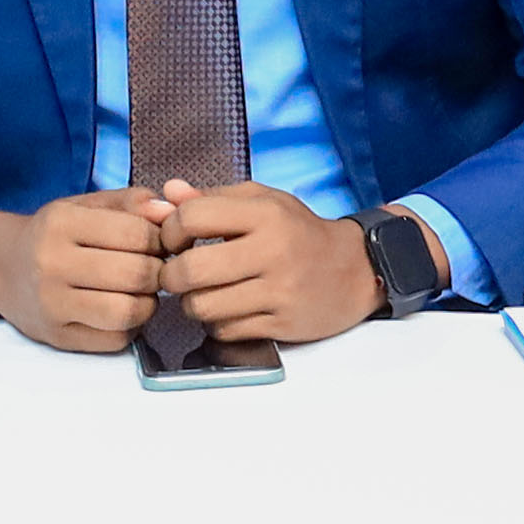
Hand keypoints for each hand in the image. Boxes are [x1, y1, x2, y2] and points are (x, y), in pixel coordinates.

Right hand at [0, 190, 179, 353]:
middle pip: (136, 274)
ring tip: (139, 292)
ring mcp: (51, 304)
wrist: (1, 267)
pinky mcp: (57, 336)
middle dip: (157, 272)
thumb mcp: (85, 205)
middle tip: (152, 269)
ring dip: (147, 303)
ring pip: (128, 312)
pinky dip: (130, 327)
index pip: (137, 233)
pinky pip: (115, 340)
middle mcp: (51, 263)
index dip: (159, 239)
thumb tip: (170, 211)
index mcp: (61, 223)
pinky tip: (120, 311)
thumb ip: (131, 202)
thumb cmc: (54, 234)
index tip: (156, 243)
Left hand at [157, 182, 379, 351]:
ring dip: (192, 304)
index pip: (191, 218)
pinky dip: (217, 323)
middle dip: (171, 276)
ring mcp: (279, 291)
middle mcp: (273, 251)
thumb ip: (212, 198)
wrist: (356, 270)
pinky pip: (226, 330)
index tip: (176, 239)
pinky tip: (227, 309)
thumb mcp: (262, 202)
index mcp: (265, 213)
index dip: (170, 230)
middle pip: (190, 271)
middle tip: (176, 274)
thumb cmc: (299, 232)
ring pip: (203, 307)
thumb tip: (167, 193)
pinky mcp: (283, 324)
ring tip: (202, 293)